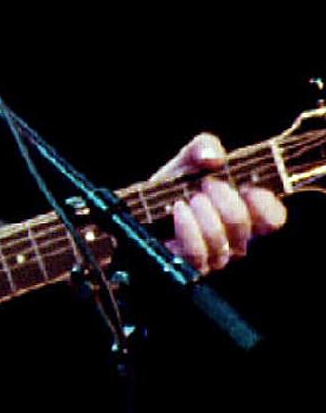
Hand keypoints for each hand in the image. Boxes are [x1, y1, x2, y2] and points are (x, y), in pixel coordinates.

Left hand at [156, 133, 286, 272]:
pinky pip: (197, 254)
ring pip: (221, 242)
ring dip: (205, 215)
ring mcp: (213, 256)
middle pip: (244, 227)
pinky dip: (189, 229)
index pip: (273, 218)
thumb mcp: (188, 161)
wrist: (140, 210)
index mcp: (245, 214)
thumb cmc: (174, 186)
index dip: (266, 203)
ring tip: (190, 198)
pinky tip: (179, 210)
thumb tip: (213, 157)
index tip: (248, 187)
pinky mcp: (189, 265)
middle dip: (226, 201)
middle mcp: (234, 240)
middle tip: (208, 185)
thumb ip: (204, 147)